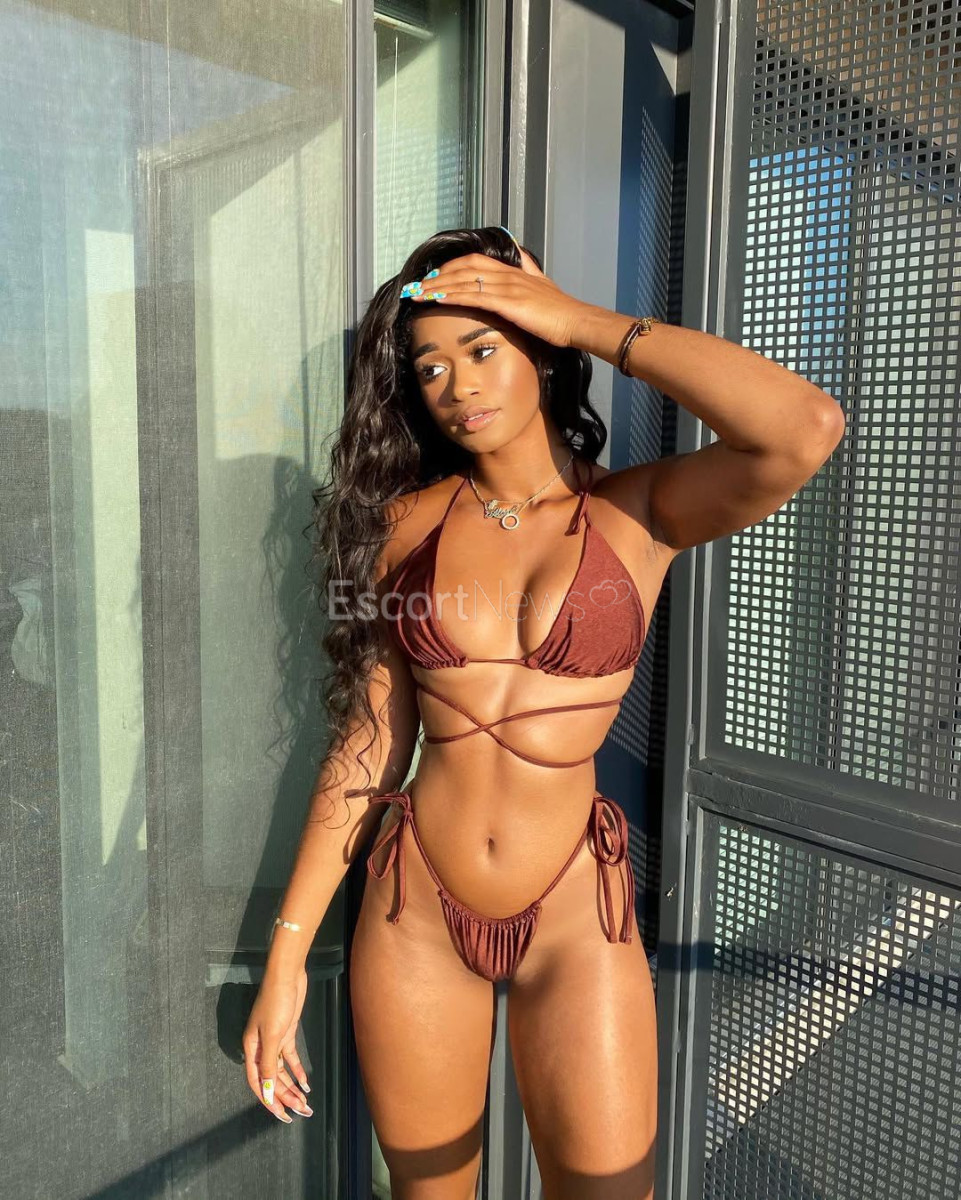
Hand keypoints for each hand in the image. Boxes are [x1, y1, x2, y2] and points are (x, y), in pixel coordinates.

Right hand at [242, 966, 311, 1122]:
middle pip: (272, 1078)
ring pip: (282, 1070)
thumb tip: (267, 1092)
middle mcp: (261, 1048)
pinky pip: (290, 1058)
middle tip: (300, 1112)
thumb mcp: (272, 1035)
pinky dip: (297, 1070)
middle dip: (285, 1096)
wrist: (287, 976)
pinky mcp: (286, 1033)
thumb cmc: (276, 1003)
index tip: (281, 1115)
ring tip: (305, 1103)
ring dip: (292, 1086)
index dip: (268, 1100)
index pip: (258, 1082)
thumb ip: (270, 1065)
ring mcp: (274, 1040)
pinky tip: (306, 1083)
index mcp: (252, 1049)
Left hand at [403, 250, 588, 348]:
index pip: (474, 261)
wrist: (575, 321)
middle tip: (418, 286)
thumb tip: (520, 253)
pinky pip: (474, 296)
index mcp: (513, 271)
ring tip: (417, 294)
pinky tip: (437, 299)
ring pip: (464, 281)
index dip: (452, 267)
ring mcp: (507, 287)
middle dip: (438, 276)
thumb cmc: (560, 310)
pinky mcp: (508, 302)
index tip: (435, 277)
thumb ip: (528, 267)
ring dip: (438, 287)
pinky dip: (452, 296)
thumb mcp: (542, 282)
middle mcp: (507, 274)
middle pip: (464, 268)